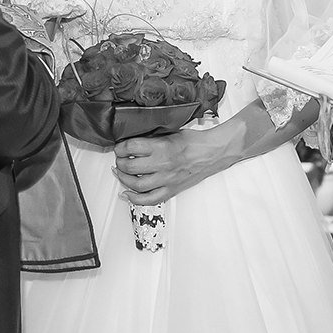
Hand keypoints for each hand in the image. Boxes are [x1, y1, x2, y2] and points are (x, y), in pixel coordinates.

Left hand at [112, 128, 230, 205]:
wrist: (213, 152)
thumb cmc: (195, 142)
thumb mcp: (170, 133)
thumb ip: (152, 138)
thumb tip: (134, 142)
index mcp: (161, 147)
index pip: (131, 147)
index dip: (120, 147)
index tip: (119, 148)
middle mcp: (162, 164)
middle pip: (130, 167)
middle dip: (120, 163)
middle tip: (119, 160)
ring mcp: (166, 179)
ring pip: (136, 185)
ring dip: (124, 179)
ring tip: (121, 174)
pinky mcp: (171, 189)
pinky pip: (150, 199)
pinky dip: (135, 199)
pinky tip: (128, 194)